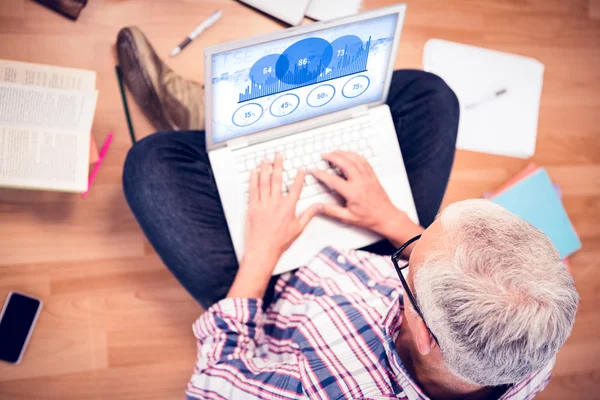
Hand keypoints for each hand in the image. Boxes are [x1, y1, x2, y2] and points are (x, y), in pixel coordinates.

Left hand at [243, 154, 321, 274]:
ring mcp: (263, 204)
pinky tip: (254, 172)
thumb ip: (309, 215)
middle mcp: (276, 203)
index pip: (296, 187)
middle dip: (278, 165)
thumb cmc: (280, 241)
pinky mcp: (253, 207)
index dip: (299, 177)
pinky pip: (253, 190)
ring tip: (266, 160)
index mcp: (288, 207)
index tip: (301, 169)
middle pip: (277, 179)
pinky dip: (253, 179)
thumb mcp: (299, 228)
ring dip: (265, 169)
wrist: (263, 250)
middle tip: (278, 155)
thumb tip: (318, 206)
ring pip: (264, 181)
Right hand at [311, 151, 421, 245]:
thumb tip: (318, 207)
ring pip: (355, 159)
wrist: (386, 217)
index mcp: (353, 193)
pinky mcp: (372, 176)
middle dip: (333, 157)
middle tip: (324, 155)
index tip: (314, 171)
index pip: (333, 180)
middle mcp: (361, 182)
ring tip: (334, 152)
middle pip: (345, 163)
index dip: (321, 174)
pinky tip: (349, 154)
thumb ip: (331, 211)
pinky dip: (355, 155)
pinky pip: (364, 161)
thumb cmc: (368, 218)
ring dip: (343, 153)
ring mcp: (368, 177)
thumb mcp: (347, 217)